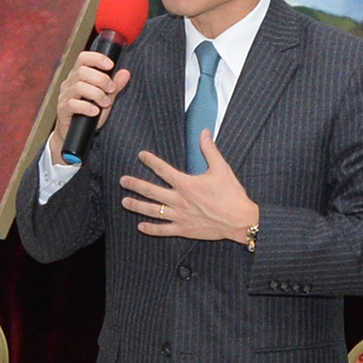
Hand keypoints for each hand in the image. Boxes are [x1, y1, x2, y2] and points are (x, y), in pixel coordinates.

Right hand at [50, 50, 129, 158]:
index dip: (97, 58)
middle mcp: (69, 83)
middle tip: (111, 90)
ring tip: (105, 103)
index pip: (83, 58)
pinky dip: (87, 108)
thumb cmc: (89, 112)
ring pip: (79, 86)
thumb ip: (115, 86)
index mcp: (78, 75)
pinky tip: (96, 112)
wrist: (73, 133)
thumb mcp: (105, 98)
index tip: (110, 65)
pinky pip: (73, 104)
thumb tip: (126, 72)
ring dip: (97, 94)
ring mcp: (64, 96)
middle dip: (101, 79)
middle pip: (82, 71)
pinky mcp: (63, 109)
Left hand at [120, 136, 259, 242]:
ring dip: (137, 206)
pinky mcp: (184, 229)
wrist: (239, 220)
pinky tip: (141, 226)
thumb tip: (204, 133)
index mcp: (186, 184)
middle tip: (123, 180)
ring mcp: (180, 216)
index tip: (141, 155)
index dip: (150, 161)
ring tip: (124, 201)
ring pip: (153, 211)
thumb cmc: (231, 195)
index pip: (163, 170)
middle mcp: (179, 200)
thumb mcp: (221, 169)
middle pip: (151, 191)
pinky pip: (163, 230)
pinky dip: (151, 229)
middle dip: (135, 184)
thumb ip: (209, 150)